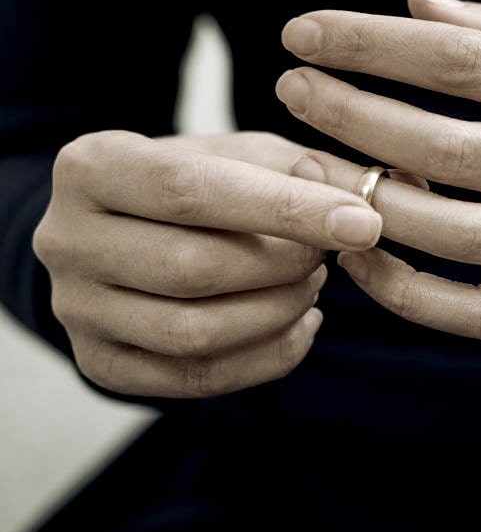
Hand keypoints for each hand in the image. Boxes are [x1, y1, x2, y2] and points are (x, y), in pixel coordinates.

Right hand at [32, 130, 381, 396]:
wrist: (128, 227)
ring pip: (194, 331)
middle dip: (284, 265)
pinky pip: (194, 378)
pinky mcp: (100, 361)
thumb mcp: (242, 154)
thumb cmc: (195, 181)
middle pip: (193, 268)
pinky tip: (301, 324)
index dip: (286, 210)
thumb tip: (363, 198)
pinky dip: (267, 356)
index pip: (194, 190)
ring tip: (312, 282)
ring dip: (278, 310)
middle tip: (329, 252)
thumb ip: (302, 168)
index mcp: (92, 166)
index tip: (363, 222)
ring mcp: (76, 309)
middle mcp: (66, 239)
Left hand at [276, 0, 480, 338]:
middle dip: (347, 114)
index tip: (307, 33)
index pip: (461, 56)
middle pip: (440, 144)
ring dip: (364, 203)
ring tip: (311, 169)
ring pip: (450, 235)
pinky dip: (410, 296)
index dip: (370, 42)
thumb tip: (418, 5)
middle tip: (290, 90)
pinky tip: (365, 259)